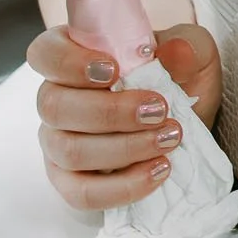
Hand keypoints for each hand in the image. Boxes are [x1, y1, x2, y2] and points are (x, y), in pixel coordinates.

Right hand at [28, 22, 220, 210]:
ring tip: (168, 140)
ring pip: (69, 151)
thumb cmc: (179, 78)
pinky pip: (81, 192)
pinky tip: (158, 170)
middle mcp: (56, 98)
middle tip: (159, 110)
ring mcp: (58, 141)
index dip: (68, 62)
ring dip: (123, 148)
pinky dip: (122, 186)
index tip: (112, 70)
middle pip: (54, 107)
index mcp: (74, 56)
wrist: (189, 122)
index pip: (44, 53)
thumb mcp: (193, 54)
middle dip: (110, 112)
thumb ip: (187, 45)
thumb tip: (177, 51)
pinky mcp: (71, 181)